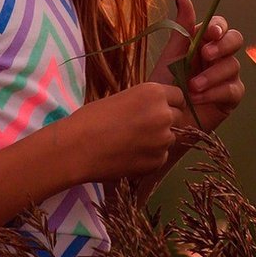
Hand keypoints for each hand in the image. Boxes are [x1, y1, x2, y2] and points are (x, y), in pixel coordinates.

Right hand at [64, 81, 186, 182]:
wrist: (77, 148)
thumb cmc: (92, 118)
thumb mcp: (122, 98)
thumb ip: (145, 103)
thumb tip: (157, 110)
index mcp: (154, 93)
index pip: (179, 97)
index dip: (170, 103)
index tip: (161, 109)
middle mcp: (164, 115)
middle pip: (178, 117)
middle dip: (165, 122)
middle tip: (144, 128)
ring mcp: (163, 141)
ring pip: (169, 139)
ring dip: (157, 141)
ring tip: (132, 144)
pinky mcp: (157, 162)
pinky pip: (160, 157)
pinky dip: (149, 158)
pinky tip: (129, 157)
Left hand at [151, 0, 246, 134]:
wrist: (162, 119)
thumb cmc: (165, 86)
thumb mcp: (171, 55)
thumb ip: (182, 27)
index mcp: (204, 43)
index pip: (220, 26)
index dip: (218, 27)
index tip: (210, 33)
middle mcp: (219, 56)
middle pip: (236, 40)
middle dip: (223, 45)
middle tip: (206, 55)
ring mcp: (227, 76)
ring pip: (232, 65)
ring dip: (212, 75)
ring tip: (192, 87)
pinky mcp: (231, 97)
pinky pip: (233, 88)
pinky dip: (215, 92)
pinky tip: (198, 98)